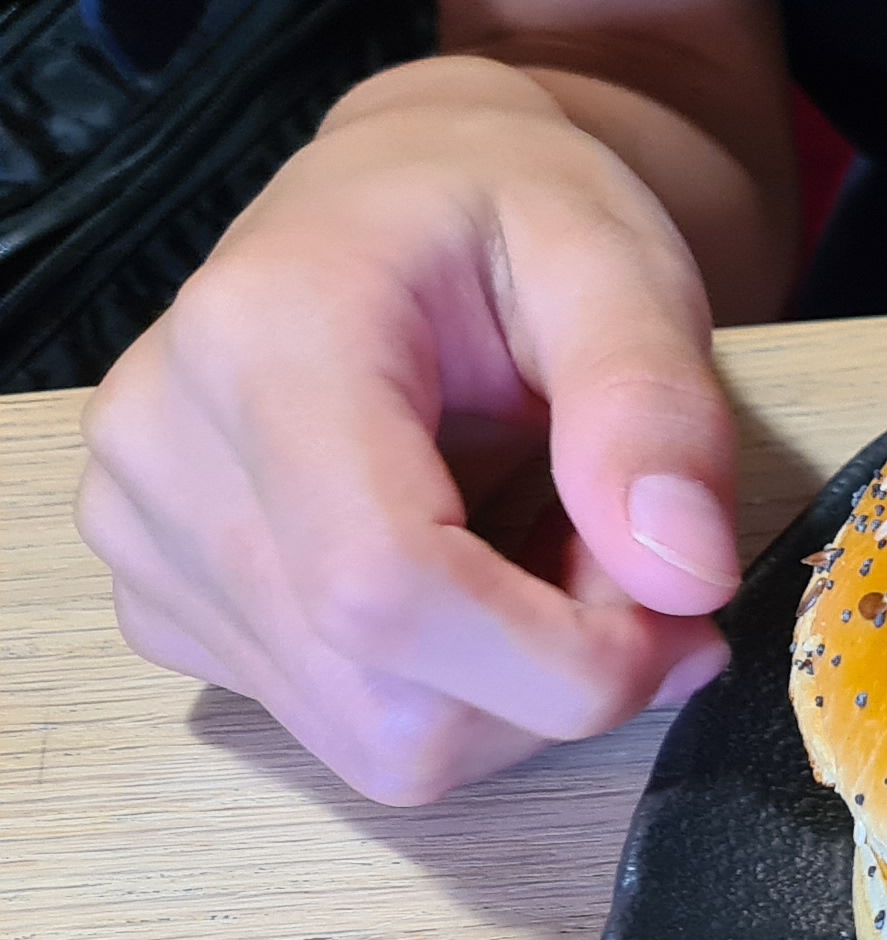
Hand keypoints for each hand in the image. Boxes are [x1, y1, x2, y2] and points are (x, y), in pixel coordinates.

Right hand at [80, 56, 741, 804]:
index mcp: (261, 339)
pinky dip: (449, 690)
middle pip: (383, 702)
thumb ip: (657, 410)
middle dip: (554, 681)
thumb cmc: (506, 211)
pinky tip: (475, 575)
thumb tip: (687, 578)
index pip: (387, 591)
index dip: (563, 662)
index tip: (684, 626)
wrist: (396, 198)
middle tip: (635, 573)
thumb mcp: (616, 260)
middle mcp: (165, 448)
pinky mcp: (166, 601)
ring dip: (511, 690)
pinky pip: (337, 724)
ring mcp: (147, 536)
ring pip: (370, 740)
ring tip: (552, 554)